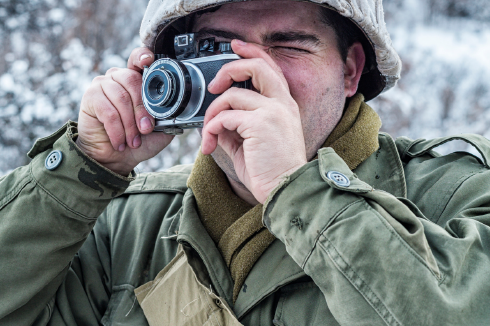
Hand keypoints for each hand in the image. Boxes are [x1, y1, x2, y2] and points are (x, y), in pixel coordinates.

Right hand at [77, 47, 173, 175]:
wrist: (114, 158)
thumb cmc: (137, 142)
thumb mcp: (160, 130)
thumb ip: (168, 115)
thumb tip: (178, 108)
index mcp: (136, 79)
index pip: (138, 59)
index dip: (142, 56)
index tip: (148, 60)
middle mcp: (118, 76)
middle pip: (133, 81)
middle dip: (142, 109)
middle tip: (146, 130)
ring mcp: (102, 84)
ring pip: (121, 98)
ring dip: (130, 124)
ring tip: (133, 141)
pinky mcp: (90, 97)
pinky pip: (107, 111)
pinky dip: (116, 130)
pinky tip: (120, 142)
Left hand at [201, 40, 307, 202]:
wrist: (284, 190)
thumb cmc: (271, 171)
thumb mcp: (251, 142)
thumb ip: (237, 126)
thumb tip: (216, 120)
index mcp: (284, 106)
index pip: (270, 68)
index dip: (252, 52)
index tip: (236, 46)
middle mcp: (281, 104)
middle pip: (256, 67)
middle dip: (229, 69)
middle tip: (214, 86)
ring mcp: (272, 112)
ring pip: (230, 96)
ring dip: (211, 115)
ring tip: (208, 135)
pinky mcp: (259, 124)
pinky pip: (224, 117)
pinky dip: (211, 129)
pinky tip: (211, 144)